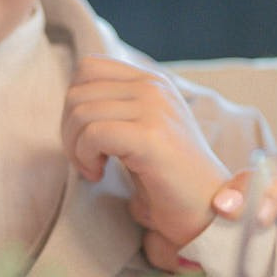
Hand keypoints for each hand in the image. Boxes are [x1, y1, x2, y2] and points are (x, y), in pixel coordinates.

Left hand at [62, 56, 229, 271]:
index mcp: (151, 81)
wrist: (207, 207)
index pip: (88, 68)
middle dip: (68, 130)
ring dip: (75, 147)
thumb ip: (114, 108)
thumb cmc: (169, 177)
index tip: (87, 137)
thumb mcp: (141, 129)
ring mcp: (154, 107)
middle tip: (86, 159)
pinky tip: (98, 174)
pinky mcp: (150, 135)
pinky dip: (85, 158)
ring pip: (81, 112)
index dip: (76, 103)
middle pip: (78, 91)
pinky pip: (93, 135)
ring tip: (94, 169)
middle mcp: (153, 86)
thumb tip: (71, 103)